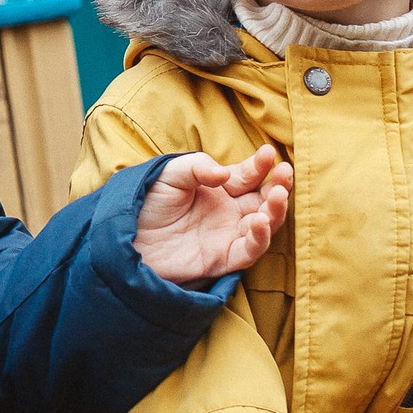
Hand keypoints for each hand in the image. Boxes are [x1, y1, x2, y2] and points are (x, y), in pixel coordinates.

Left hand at [133, 144, 292, 283]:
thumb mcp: (170, 174)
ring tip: (278, 195)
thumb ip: (198, 167)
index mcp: (218, 189)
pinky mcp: (221, 259)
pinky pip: (249, 251)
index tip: (268, 153)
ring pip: (264, 224)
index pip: (247, 175)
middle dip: (279, 186)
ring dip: (275, 210)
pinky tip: (260, 221)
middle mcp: (228, 212)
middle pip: (263, 200)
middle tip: (286, 173)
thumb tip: (225, 174)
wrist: (126, 237)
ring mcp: (227, 235)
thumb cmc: (147, 202)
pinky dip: (260, 238)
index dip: (260, 165)